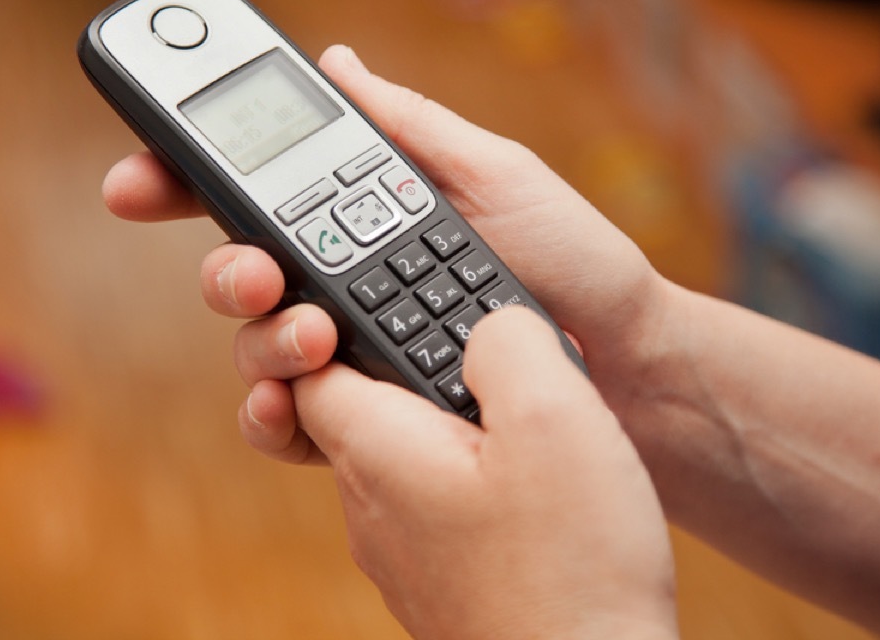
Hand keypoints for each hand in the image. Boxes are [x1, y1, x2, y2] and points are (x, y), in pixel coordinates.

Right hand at [102, 45, 670, 462]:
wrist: (622, 354)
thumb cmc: (568, 253)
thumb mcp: (492, 169)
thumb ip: (407, 124)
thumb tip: (335, 59)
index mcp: (360, 215)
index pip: (252, 194)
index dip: (183, 182)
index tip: (134, 181)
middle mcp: (343, 281)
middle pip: (238, 275)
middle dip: (224, 273)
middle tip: (256, 270)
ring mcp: (352, 350)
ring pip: (257, 348)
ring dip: (260, 341)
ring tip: (314, 331)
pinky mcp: (371, 416)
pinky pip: (294, 423)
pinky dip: (275, 416)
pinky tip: (289, 404)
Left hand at [294, 307, 678, 639]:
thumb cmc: (572, 566)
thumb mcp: (553, 414)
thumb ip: (506, 342)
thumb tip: (487, 328)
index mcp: (376, 452)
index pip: (307, 365)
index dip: (334, 319)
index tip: (392, 296)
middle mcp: (371, 508)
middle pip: (357, 407)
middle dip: (408, 365)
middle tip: (478, 349)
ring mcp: (404, 555)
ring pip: (403, 457)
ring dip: (448, 422)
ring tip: (519, 412)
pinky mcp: (442, 584)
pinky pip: (439, 503)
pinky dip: (471, 474)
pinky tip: (531, 479)